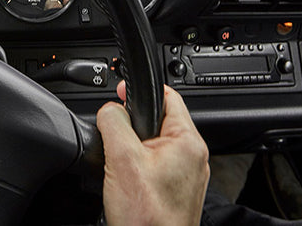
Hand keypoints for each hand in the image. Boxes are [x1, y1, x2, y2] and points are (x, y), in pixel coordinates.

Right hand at [96, 82, 209, 225]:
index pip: (169, 96)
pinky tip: (125, 181)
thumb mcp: (121, 158)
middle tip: (113, 135)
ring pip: (154, 145)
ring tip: (118, 163)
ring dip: (133, 148)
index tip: (121, 90)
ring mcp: (186, 177)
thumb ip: (113, 122)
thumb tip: (109, 109)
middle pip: (158, 121)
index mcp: (187, 142)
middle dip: (132, 124)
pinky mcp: (176, 192)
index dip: (141, 89)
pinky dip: (138, 167)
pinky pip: (155, 167)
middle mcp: (192, 157)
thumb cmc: (147, 218)